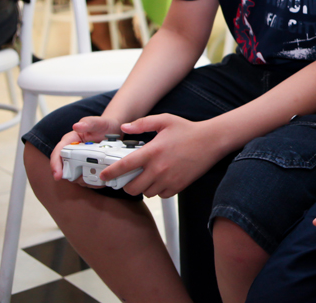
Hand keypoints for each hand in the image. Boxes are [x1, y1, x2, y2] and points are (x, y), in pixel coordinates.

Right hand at [49, 115, 121, 180]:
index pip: (58, 153)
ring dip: (82, 179)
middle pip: (64, 167)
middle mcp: (71, 151)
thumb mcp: (98, 122)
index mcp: (70, 140)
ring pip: (74, 174)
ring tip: (94, 179)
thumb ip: (88, 123)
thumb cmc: (103, 125)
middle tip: (82, 178)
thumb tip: (76, 126)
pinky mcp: (86, 165)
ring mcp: (78, 159)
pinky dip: (90, 179)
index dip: (55, 165)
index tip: (57, 176)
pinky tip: (98, 180)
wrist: (113, 129)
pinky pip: (84, 175)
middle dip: (71, 175)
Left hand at [100, 114, 225, 198]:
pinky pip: (161, 195)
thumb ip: (142, 123)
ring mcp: (168, 179)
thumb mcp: (164, 120)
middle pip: (132, 188)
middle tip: (130, 178)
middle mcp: (158, 168)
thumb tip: (125, 127)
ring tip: (148, 177)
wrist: (211, 141)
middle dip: (127, 184)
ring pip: (146, 193)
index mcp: (152, 151)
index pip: (123, 166)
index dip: (110, 173)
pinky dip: (158, 190)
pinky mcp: (178, 186)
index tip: (104, 176)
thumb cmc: (188, 130)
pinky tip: (161, 179)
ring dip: (143, 187)